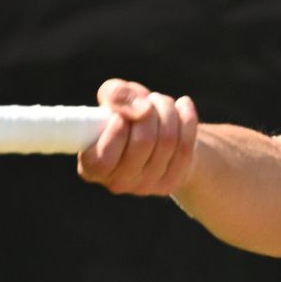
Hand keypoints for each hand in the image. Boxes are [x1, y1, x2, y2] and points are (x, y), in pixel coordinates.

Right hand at [77, 78, 199, 196]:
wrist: (155, 136)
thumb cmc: (126, 117)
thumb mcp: (113, 99)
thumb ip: (115, 95)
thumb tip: (140, 108)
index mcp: (93, 167)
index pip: (104, 158)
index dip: (116, 131)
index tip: (121, 114)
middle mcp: (117, 182)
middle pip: (143, 142)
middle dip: (149, 111)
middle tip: (147, 101)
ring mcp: (145, 186)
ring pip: (167, 141)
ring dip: (166, 110)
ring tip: (160, 102)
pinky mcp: (170, 183)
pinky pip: (186, 147)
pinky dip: (187, 118)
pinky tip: (183, 105)